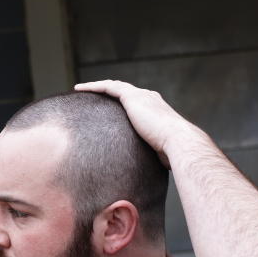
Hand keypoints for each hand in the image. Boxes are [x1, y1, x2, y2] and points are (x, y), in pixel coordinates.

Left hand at [75, 80, 197, 168]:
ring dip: (96, 87)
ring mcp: (141, 96)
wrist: (177, 141)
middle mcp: (148, 98)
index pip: (135, 102)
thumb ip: (151, 153)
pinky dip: (94, 87)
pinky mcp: (132, 97)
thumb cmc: (171, 152)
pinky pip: (108, 87)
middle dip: (108, 92)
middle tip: (92, 96)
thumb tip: (146, 170)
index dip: (122, 103)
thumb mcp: (159, 151)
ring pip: (113, 86)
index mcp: (156, 109)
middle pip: (123, 91)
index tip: (110, 109)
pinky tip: (80, 89)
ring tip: (81, 90)